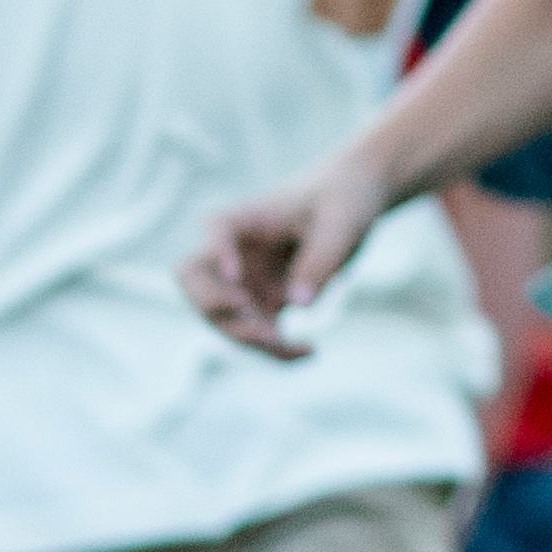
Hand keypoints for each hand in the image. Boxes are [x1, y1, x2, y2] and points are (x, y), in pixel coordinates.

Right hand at [187, 159, 390, 360]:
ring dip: (250, 339)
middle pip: (196, 282)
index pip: (216, 228)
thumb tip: (297, 306)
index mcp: (248, 218)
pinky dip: (276, 349)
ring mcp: (246, 280)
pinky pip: (257, 333)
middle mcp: (235, 251)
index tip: (236, 276)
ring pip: (223, 318)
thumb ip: (320, 260)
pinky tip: (309, 352)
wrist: (354, 200)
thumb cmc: (344, 199)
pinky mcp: (265, 302)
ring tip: (300, 348)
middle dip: (217, 311)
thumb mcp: (342, 225)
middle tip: (263, 329)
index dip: (218, 254)